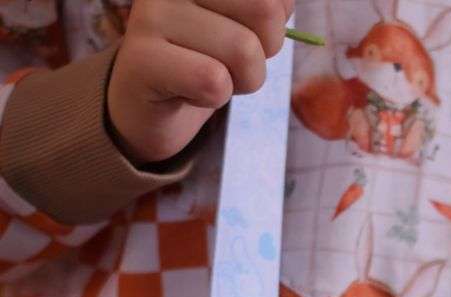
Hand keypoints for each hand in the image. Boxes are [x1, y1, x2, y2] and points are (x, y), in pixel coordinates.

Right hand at [107, 0, 293, 163]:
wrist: (149, 106)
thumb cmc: (203, 61)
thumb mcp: (247, 28)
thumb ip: (268, 8)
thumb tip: (283, 4)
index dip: (272, 27)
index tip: (241, 34)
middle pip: (266, 11)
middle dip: (261, 54)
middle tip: (227, 63)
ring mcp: (151, 12)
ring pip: (244, 50)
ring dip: (239, 81)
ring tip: (205, 78)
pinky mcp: (142, 57)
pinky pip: (214, 81)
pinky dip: (214, 97)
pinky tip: (187, 91)